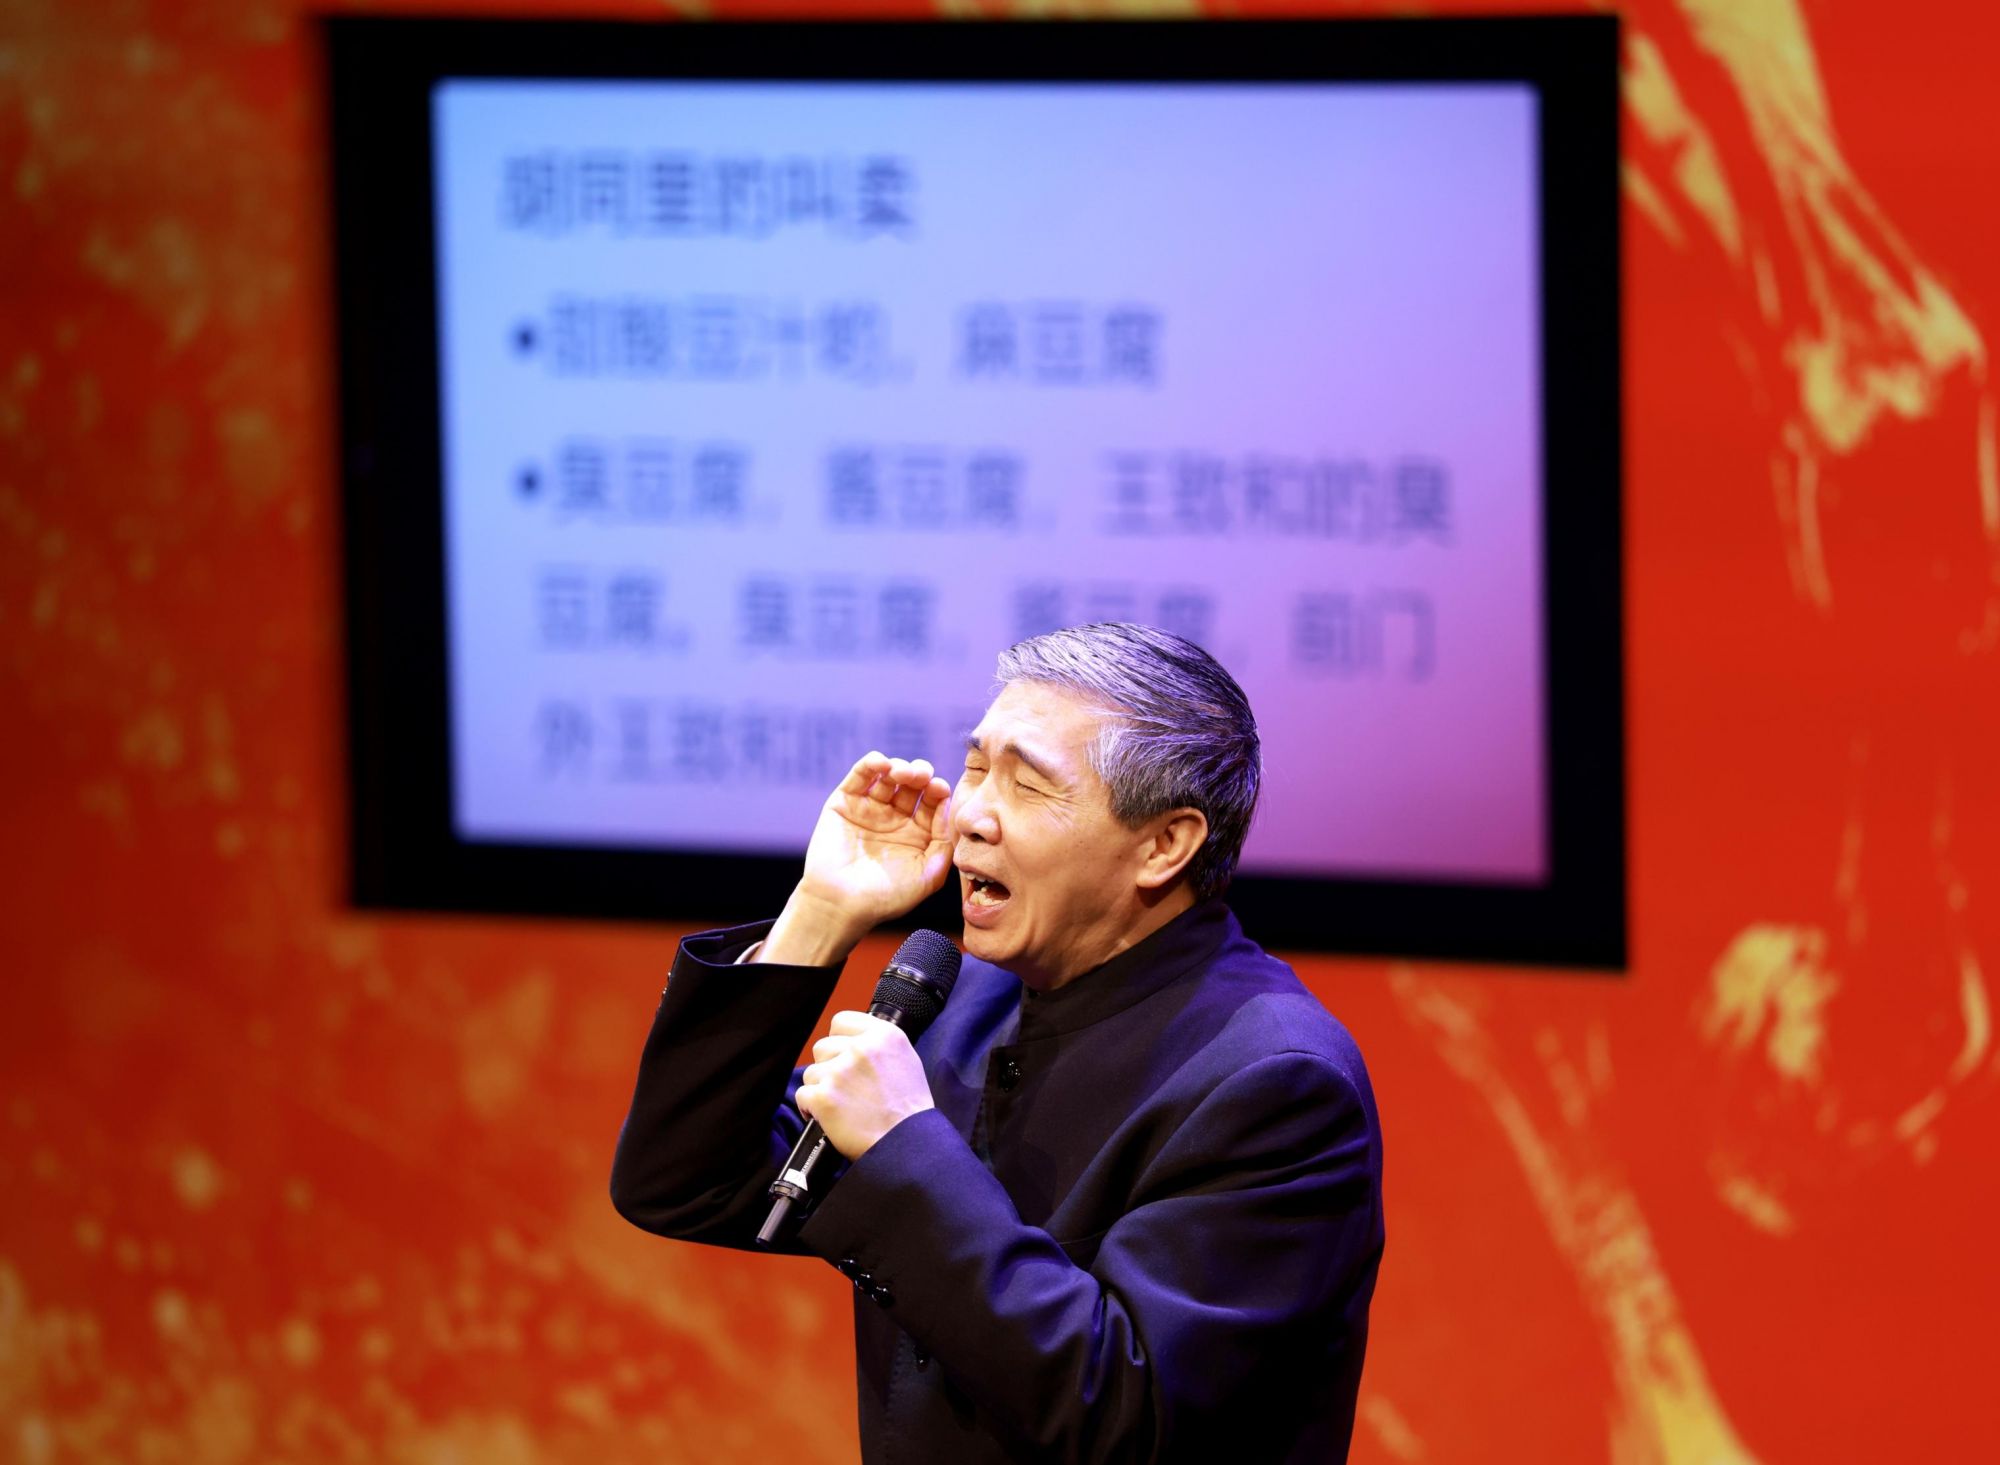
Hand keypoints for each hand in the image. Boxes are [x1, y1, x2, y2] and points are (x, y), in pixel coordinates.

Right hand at [758, 752, 951, 964]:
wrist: (841, 905)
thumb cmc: (885, 898)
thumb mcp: (928, 876)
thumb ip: (944, 845)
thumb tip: (946, 809)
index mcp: (917, 833)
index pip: (933, 802)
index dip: (938, 791)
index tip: (939, 789)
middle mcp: (894, 818)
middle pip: (913, 784)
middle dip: (920, 774)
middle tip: (921, 776)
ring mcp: (869, 809)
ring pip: (889, 775)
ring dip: (900, 767)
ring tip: (902, 773)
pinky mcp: (844, 802)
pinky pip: (860, 775)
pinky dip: (872, 763)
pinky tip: (882, 764)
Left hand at [795, 1011, 935, 1159]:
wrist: (907, 1145)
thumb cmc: (909, 1110)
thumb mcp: (906, 1060)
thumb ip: (879, 1043)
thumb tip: (853, 1039)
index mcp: (884, 1035)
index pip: (841, 1021)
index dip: (839, 1041)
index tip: (843, 1056)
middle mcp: (861, 1049)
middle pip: (823, 1047)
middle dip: (829, 1067)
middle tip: (846, 1088)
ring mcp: (840, 1072)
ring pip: (811, 1072)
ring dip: (821, 1088)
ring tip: (842, 1106)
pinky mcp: (824, 1098)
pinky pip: (803, 1095)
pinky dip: (811, 1108)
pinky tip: (827, 1117)